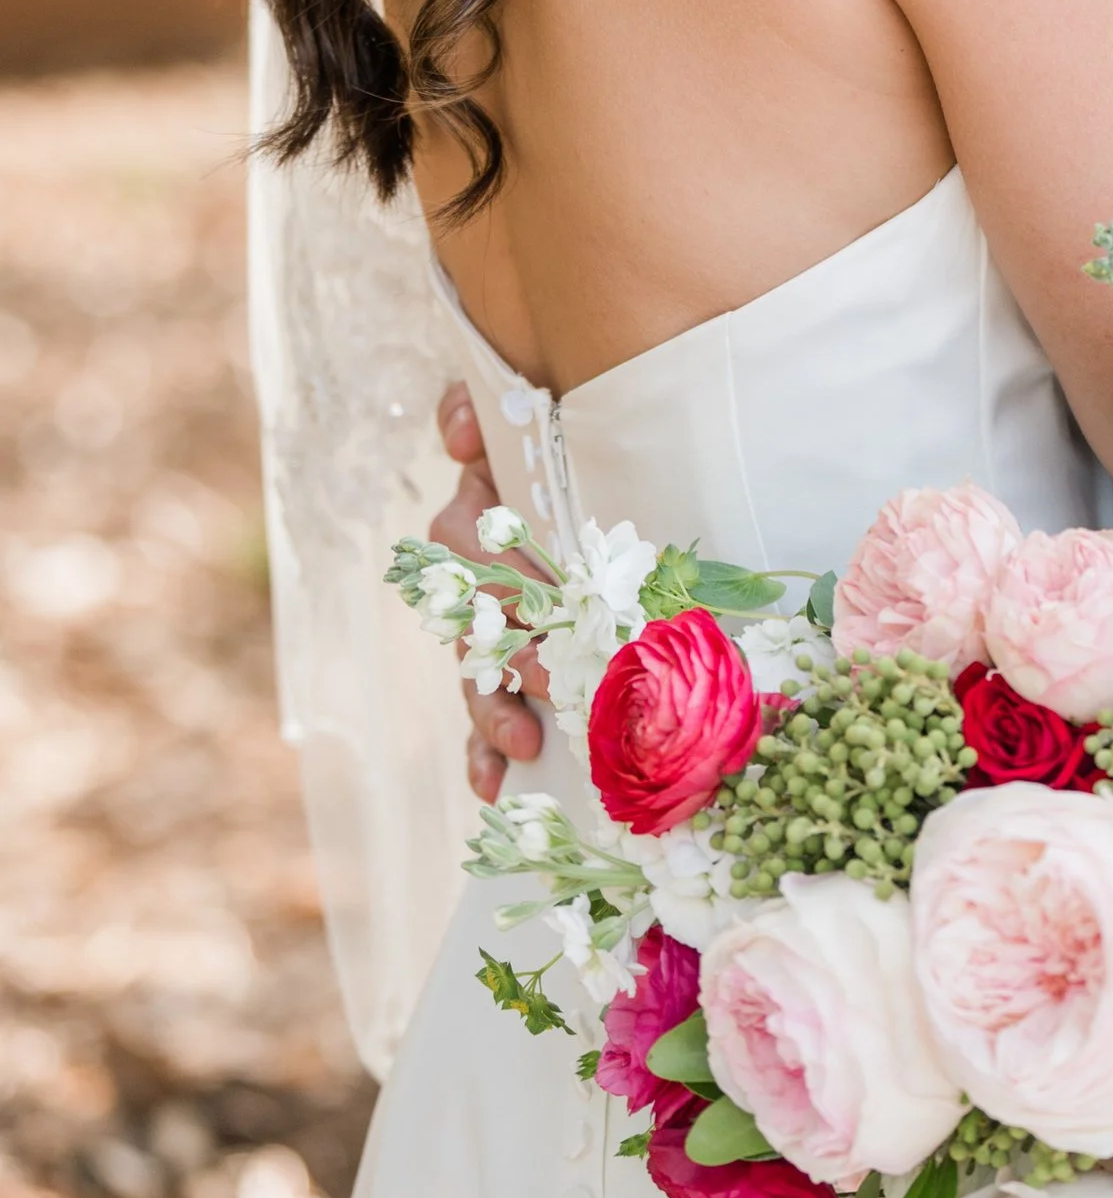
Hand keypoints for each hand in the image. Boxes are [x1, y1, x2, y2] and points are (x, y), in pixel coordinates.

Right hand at [435, 379, 546, 803]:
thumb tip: (461, 431)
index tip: (536, 607)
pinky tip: (496, 787)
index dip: (497, 576)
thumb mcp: (514, 419)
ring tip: (524, 748)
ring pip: (478, 678)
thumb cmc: (542, 447)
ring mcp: (486, 632)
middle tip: (551, 689)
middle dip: (510, 663)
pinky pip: (486, 716)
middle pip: (476, 626)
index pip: (470, 548)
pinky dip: (485, 753)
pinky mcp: (504, 671)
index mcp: (475, 520)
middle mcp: (474, 581)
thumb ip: (476, 411)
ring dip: (494, 716)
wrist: (566, 468)